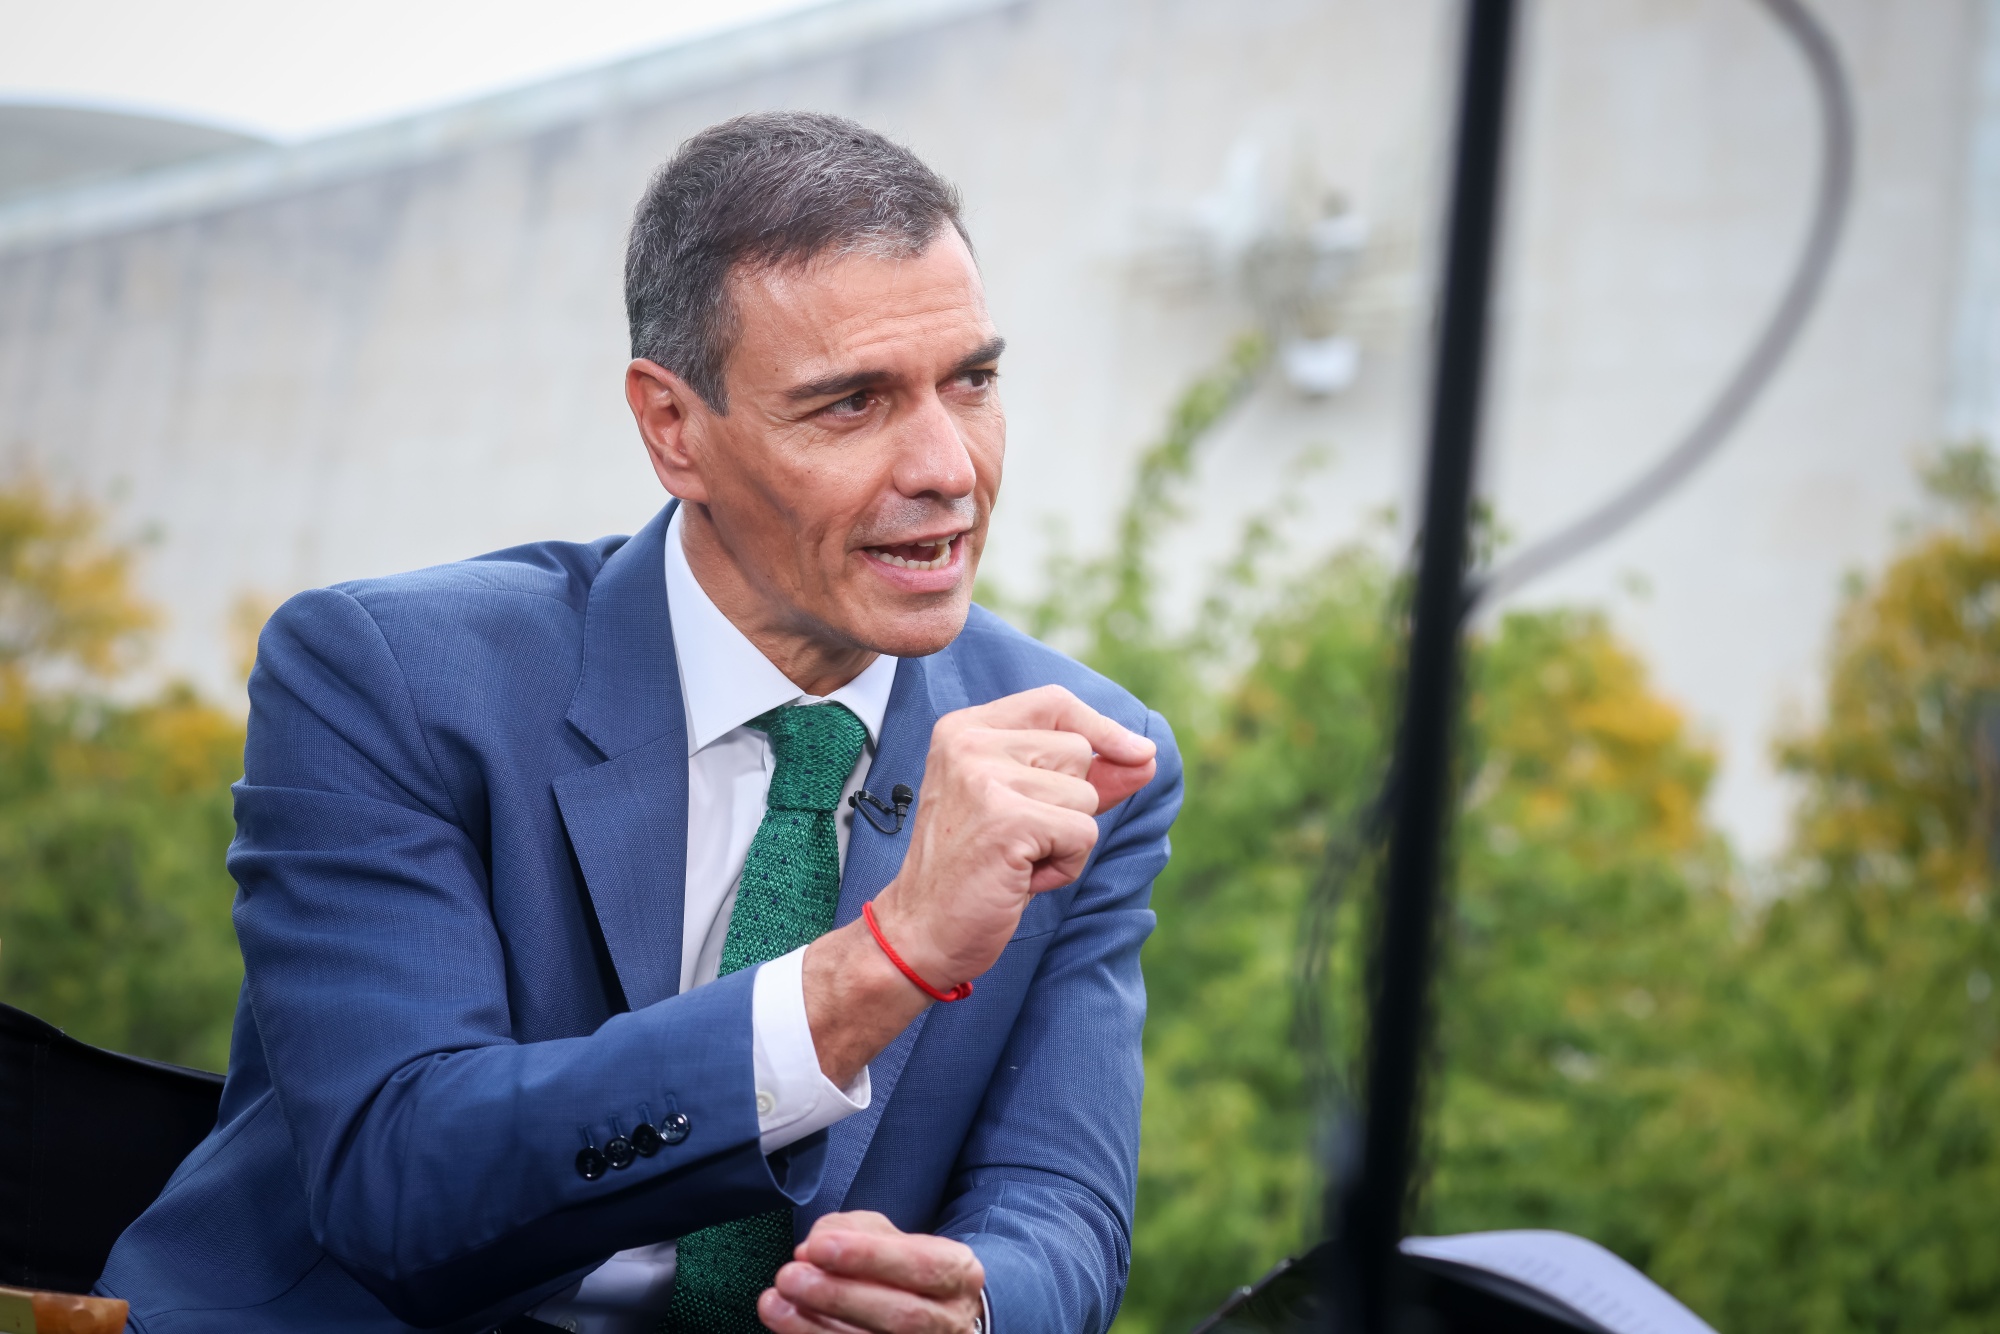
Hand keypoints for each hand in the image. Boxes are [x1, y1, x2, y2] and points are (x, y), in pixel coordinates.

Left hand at [759, 1211, 983, 1333]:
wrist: (933, 1314)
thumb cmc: (905, 1269)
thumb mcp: (892, 1237)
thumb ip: (855, 1233)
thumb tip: (811, 1250)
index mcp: (958, 1274)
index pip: (920, 1264)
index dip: (869, 1256)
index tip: (818, 1246)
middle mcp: (950, 1321)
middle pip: (900, 1316)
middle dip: (839, 1296)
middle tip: (790, 1276)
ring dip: (815, 1328)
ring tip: (775, 1303)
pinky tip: (787, 1326)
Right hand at [870, 684, 1156, 990]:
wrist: (921, 931)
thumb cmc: (973, 870)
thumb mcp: (1024, 808)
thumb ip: (1079, 776)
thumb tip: (1146, 756)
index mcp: (964, 729)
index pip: (1054, 703)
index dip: (1101, 727)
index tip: (1137, 753)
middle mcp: (969, 743)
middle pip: (1076, 750)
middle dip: (1069, 803)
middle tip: (1017, 838)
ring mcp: (985, 778)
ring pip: (1084, 796)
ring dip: (1066, 839)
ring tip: (1016, 859)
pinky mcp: (1008, 819)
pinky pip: (1083, 833)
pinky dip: (1065, 865)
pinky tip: (1021, 877)